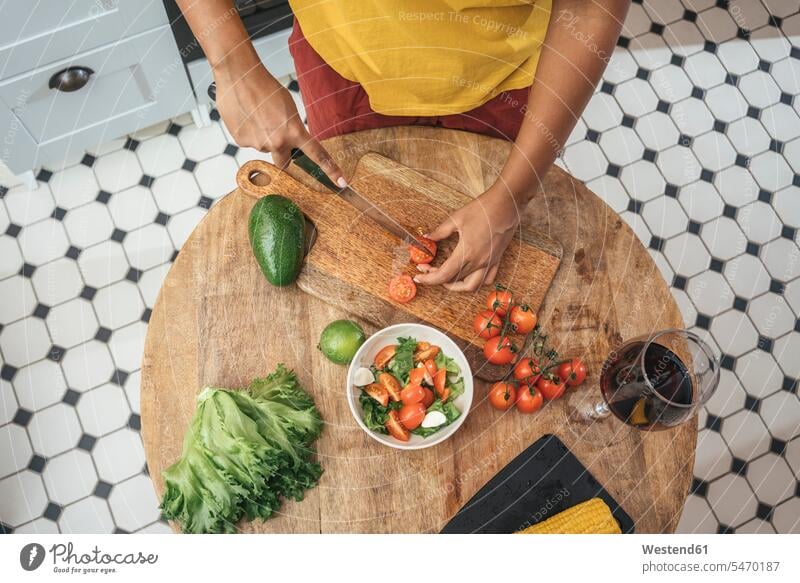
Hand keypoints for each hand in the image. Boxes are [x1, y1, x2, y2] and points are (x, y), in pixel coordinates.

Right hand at [213, 59, 345, 185]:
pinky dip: (248, 132)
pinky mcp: (241, 141)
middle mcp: (277, 141)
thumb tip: (287, 140)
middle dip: (284, 157)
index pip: (317, 154)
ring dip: (263, 136)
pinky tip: (245, 116)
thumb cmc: (265, 87)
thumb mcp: (288, 108)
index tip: (341, 182)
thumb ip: (291, 128)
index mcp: (294, 131)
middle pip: (284, 163)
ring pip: (264, 147)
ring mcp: (258, 144)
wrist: (239, 76)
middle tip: (277, 141)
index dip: (330, 170)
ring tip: (255, 115)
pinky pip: (249, 141)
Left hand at [414, 186, 523, 290]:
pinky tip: (467, 275)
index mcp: (466, 252)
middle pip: (454, 281)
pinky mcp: (497, 259)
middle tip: (428, 270)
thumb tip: (427, 237)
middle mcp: (479, 262)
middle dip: (437, 279)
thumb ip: (440, 231)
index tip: (419, 276)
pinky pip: (486, 279)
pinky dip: (475, 282)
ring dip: (456, 286)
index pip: (443, 275)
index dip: (428, 278)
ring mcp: (489, 262)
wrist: (507, 203)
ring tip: (446, 278)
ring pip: (471, 286)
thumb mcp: (456, 218)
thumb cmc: (483, 209)